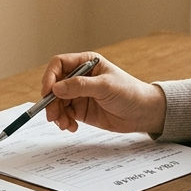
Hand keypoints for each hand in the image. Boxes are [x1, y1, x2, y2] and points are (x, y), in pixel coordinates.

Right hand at [41, 52, 165, 134]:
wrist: (142, 113)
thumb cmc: (129, 93)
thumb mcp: (105, 87)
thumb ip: (80, 86)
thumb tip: (56, 88)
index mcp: (86, 63)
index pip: (59, 64)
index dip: (50, 77)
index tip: (48, 92)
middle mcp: (79, 77)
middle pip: (54, 85)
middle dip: (51, 101)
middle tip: (53, 115)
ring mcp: (79, 94)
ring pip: (57, 102)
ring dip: (57, 114)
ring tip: (65, 124)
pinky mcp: (80, 109)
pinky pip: (64, 114)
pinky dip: (64, 121)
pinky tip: (71, 127)